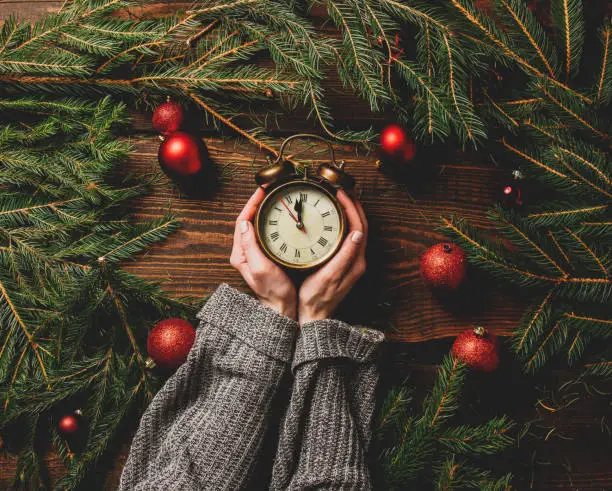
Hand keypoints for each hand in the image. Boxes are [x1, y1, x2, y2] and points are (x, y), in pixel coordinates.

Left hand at [230, 188, 296, 318]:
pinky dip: (271, 220)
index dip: (251, 204)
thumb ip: (251, 246)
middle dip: (257, 203)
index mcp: (240, 253)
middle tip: (270, 189)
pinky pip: (265, 231)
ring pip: (256, 224)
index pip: (242, 221)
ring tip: (275, 198)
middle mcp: (245, 251)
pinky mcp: (265, 254)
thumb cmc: (274, 291)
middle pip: (248, 220)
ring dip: (264, 210)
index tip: (262, 191)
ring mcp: (254, 253)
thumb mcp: (261, 268)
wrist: (282, 307)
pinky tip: (280, 216)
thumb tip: (244, 223)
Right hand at [298, 190, 367, 324]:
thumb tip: (357, 233)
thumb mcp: (329, 276)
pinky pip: (348, 235)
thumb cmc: (317, 297)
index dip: (351, 207)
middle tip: (342, 187)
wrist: (313, 315)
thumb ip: (344, 256)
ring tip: (339, 197)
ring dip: (350, 211)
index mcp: (356, 261)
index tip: (340, 192)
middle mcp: (357, 259)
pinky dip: (343, 222)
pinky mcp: (343, 262)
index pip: (359, 226)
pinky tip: (333, 217)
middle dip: (354, 204)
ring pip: (355, 228)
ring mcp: (351, 260)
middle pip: (360, 224)